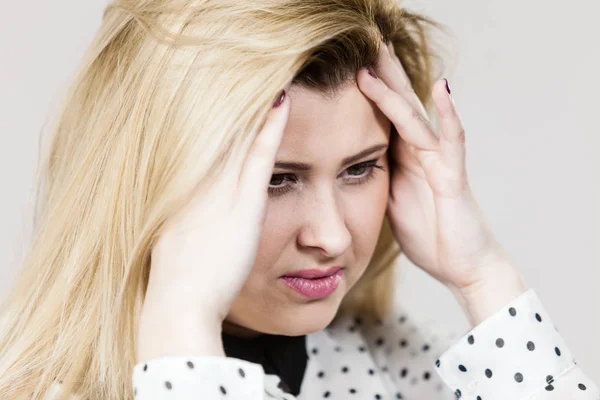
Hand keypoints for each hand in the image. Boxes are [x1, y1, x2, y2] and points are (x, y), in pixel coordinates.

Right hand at [137, 86, 290, 360]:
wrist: (180, 303)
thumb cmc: (181, 284)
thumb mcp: (178, 247)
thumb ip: (189, 226)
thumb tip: (195, 221)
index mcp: (185, 191)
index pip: (205, 143)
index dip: (219, 117)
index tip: (230, 96)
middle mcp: (201, 182)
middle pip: (222, 130)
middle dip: (238, 101)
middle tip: (251, 72)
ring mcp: (220, 190)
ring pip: (240, 134)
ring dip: (255, 105)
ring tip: (270, 75)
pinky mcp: (243, 202)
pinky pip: (260, 155)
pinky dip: (270, 127)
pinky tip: (282, 102)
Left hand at [357, 43, 525, 317]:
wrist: (463, 267)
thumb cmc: (430, 236)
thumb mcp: (392, 203)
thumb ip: (380, 178)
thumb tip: (354, 163)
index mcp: (402, 160)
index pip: (382, 117)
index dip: (367, 91)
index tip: (346, 65)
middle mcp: (420, 154)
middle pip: (398, 106)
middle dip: (382, 73)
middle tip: (365, 39)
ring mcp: (438, 163)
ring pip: (414, 117)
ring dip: (396, 87)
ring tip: (380, 54)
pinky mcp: (453, 179)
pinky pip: (450, 142)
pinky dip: (447, 115)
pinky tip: (440, 89)